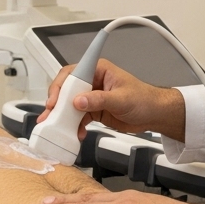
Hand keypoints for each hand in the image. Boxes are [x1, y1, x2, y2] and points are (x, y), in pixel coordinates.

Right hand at [38, 59, 186, 141]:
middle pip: (67, 89)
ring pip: (70, 105)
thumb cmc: (144, 99)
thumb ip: (99, 100)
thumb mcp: (121, 99)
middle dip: (57, 103)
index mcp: (99, 70)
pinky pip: (78, 117)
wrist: (154, 115)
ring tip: (55, 127)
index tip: (55, 100)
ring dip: (62, 117)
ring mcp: (92, 96)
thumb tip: (79, 101)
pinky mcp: (94, 110)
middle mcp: (93, 81)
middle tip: (50, 114)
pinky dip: (75, 126)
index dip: (61, 85)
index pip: (73, 73)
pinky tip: (76, 133)